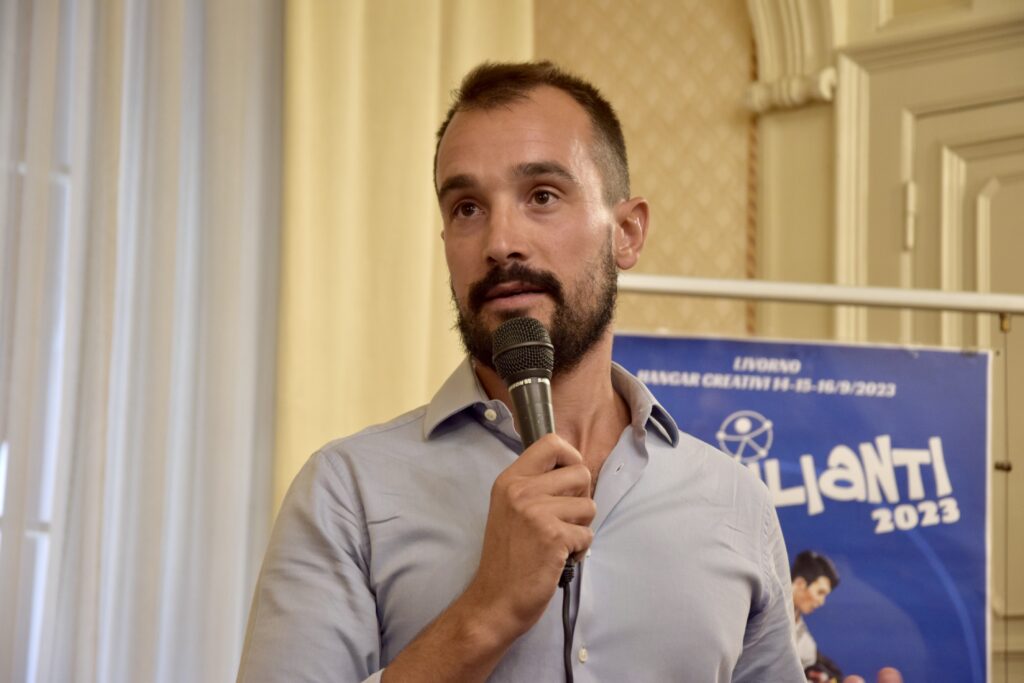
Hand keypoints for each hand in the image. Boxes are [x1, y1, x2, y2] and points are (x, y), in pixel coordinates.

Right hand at [463, 433, 595, 638]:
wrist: (495, 599)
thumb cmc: (507, 558)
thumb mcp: (510, 509)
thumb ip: (535, 486)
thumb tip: (575, 470)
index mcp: (510, 480)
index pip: (551, 443)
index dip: (570, 457)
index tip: (569, 480)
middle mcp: (522, 490)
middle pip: (580, 472)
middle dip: (580, 498)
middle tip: (563, 520)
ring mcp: (537, 512)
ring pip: (589, 505)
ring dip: (580, 527)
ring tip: (558, 542)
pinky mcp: (554, 536)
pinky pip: (587, 533)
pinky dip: (579, 550)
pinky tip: (558, 559)